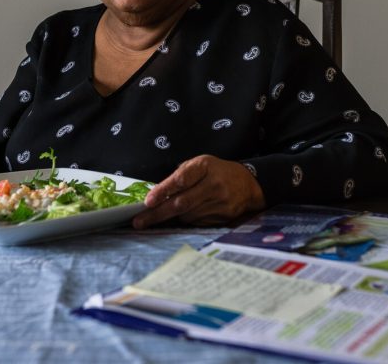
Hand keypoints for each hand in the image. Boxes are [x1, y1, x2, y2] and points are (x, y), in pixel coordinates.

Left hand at [132, 155, 265, 228]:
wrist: (248, 184)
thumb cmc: (216, 172)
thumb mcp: (199, 164)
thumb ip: (179, 176)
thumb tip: (155, 195)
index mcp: (205, 166)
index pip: (181, 180)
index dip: (163, 191)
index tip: (147, 201)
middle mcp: (214, 185)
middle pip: (181, 203)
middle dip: (158, 214)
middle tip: (139, 222)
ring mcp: (220, 203)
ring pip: (187, 215)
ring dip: (172, 217)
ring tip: (160, 216)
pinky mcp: (224, 217)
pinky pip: (197, 222)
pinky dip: (186, 220)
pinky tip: (185, 215)